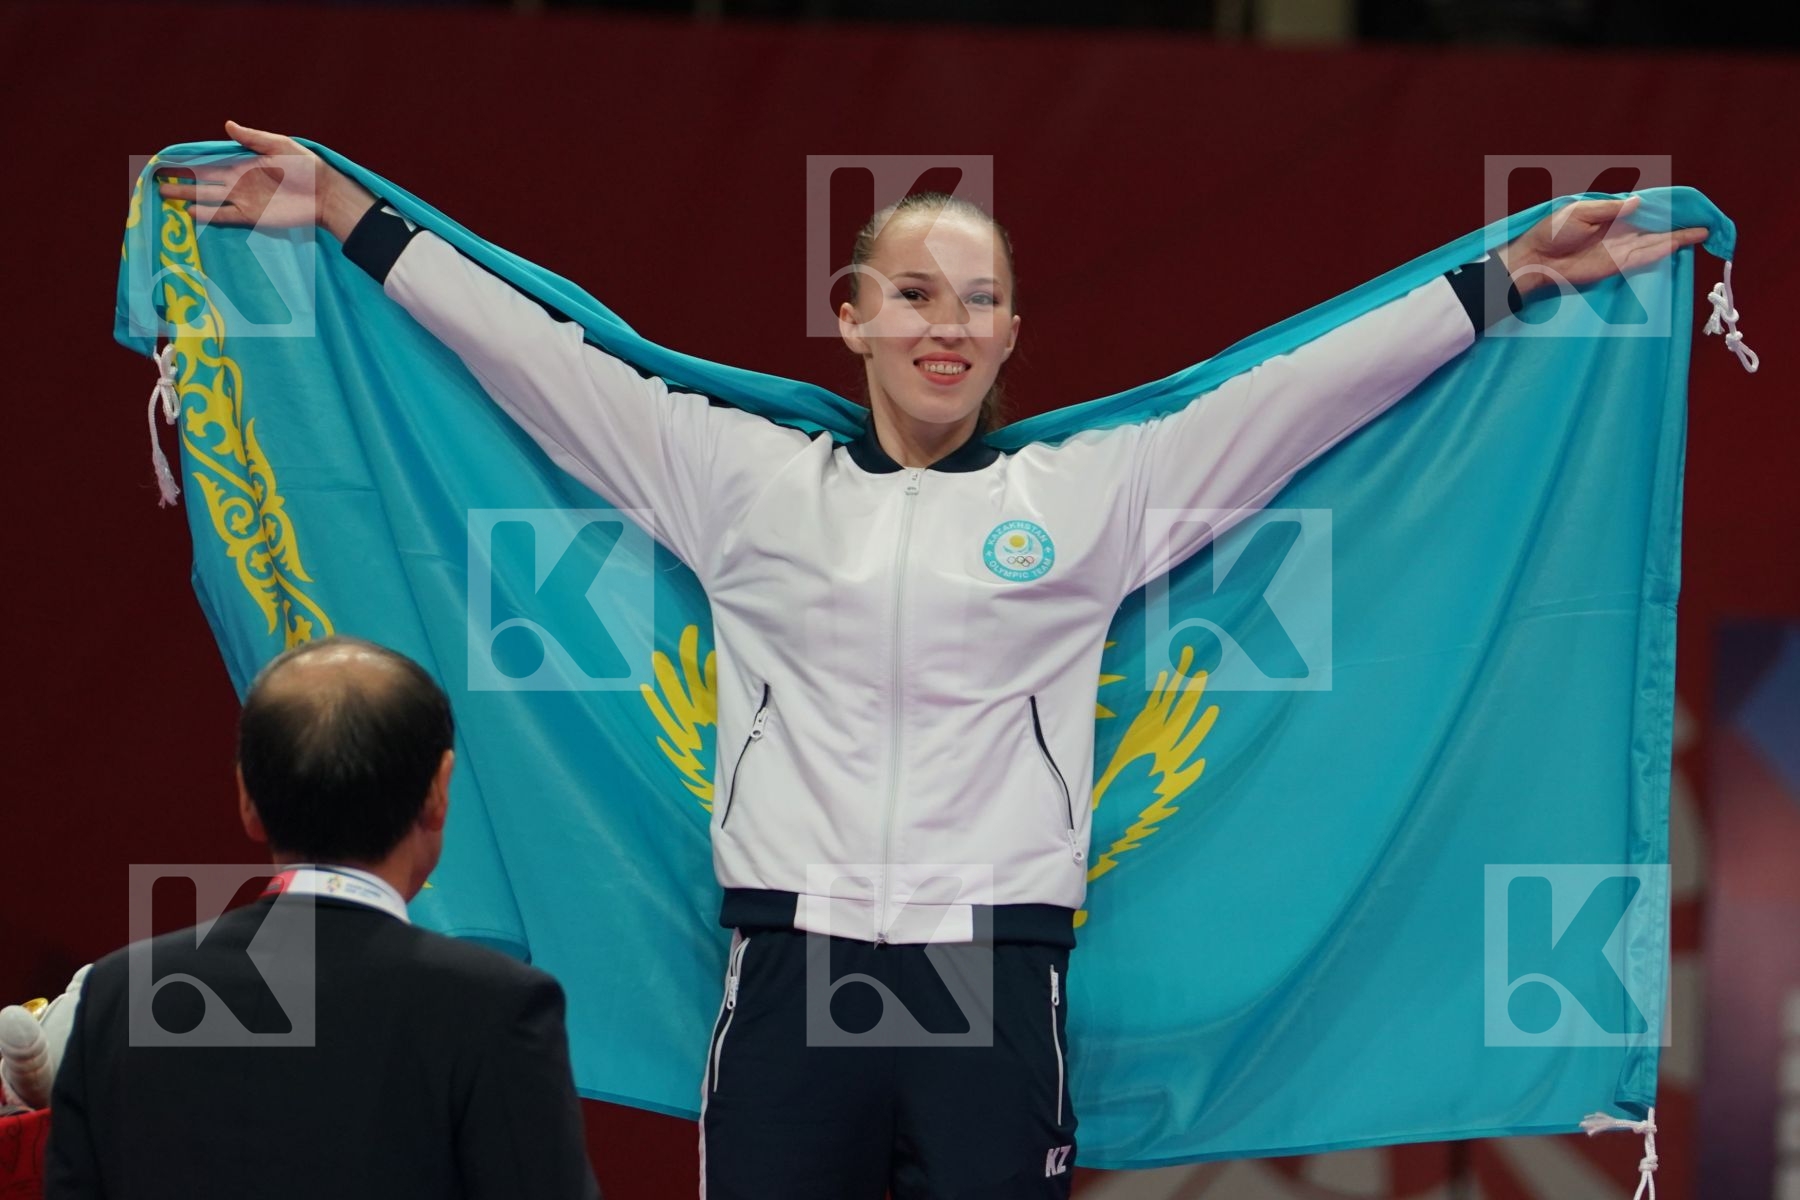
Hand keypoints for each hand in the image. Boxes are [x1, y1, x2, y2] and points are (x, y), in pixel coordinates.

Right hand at [154, 121, 376, 240]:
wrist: (325, 194)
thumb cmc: (307, 167)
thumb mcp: (280, 145)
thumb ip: (253, 138)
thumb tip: (227, 125)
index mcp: (242, 162)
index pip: (208, 161)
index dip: (187, 160)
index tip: (165, 159)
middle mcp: (238, 181)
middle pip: (202, 180)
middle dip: (180, 179)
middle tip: (155, 180)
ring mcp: (243, 200)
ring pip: (208, 198)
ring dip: (187, 196)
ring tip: (164, 195)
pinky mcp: (252, 217)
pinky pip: (225, 215)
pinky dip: (207, 214)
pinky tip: (190, 213)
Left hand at [1497, 195, 1708, 297]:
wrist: (1536, 260)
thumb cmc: (1552, 232)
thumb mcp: (1580, 212)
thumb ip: (1610, 209)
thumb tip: (1639, 202)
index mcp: (1613, 213)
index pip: (1647, 206)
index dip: (1669, 204)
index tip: (1691, 202)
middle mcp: (1623, 230)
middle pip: (1658, 225)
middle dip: (1682, 222)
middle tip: (1708, 219)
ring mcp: (1622, 248)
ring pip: (1658, 241)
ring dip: (1681, 237)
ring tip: (1705, 232)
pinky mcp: (1618, 265)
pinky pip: (1646, 256)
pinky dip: (1665, 250)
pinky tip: (1683, 243)